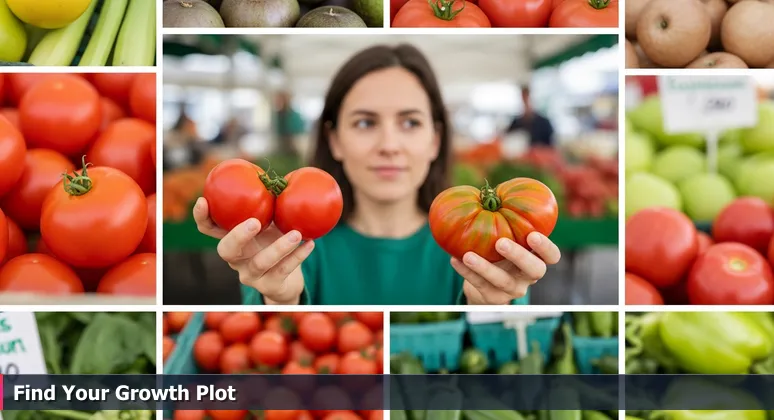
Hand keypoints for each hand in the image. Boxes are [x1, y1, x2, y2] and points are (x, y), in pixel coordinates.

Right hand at [192, 197, 312, 304]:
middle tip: (254, 222)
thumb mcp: (270, 224)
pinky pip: (284, 270)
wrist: (287, 280)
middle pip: (227, 250)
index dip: (202, 217)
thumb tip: (279, 178)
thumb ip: (268, 206)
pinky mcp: (269, 286)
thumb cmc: (275, 242)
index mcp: (232, 240)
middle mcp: (236, 259)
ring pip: (260, 263)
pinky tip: (310, 243)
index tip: (203, 200)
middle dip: (238, 236)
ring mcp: (251, 276)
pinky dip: (298, 256)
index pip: (209, 229)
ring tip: (296, 234)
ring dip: (279, 247)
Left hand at [451, 232, 560, 304]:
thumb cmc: (499, 252)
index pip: (552, 256)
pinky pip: (479, 285)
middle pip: (535, 270)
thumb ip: (506, 223)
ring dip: (485, 267)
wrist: (485, 286)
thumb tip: (490, 194)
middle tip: (501, 243)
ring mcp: (513, 289)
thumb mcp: (507, 239)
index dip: (546, 247)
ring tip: (468, 255)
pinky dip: (466, 272)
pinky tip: (455, 260)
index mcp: (537, 258)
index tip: (533, 235)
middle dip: (519, 256)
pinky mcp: (493, 298)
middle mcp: (529, 276)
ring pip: (502, 281)